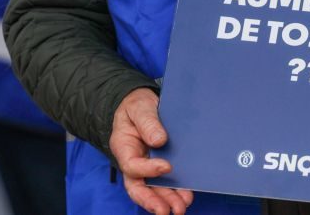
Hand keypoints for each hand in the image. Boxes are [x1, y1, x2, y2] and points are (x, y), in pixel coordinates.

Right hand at [109, 88, 193, 214]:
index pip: (131, 165)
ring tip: (181, 207)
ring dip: (166, 200)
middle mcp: (133, 161)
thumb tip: (159, 140)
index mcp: (123, 146)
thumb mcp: (139, 107)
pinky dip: (175, 192)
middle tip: (167, 210)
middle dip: (152, 200)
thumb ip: (147, 122)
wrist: (142, 104)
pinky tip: (186, 196)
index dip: (147, 169)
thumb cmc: (137, 105)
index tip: (167, 166)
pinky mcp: (159, 168)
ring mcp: (146, 166)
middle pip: (138, 187)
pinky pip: (165, 184)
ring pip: (152, 189)